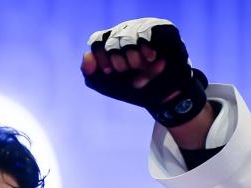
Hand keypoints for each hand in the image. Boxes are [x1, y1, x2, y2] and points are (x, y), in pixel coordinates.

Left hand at [81, 18, 208, 128]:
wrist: (163, 96)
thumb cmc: (134, 89)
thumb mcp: (106, 86)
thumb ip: (90, 73)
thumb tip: (86, 55)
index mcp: (110, 43)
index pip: (97, 41)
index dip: (101, 57)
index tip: (110, 72)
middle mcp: (126, 32)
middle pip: (112, 40)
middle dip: (119, 62)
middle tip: (128, 72)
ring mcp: (143, 28)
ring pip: (127, 36)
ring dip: (132, 58)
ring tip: (142, 68)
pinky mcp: (161, 28)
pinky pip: (145, 31)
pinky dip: (145, 48)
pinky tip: (150, 59)